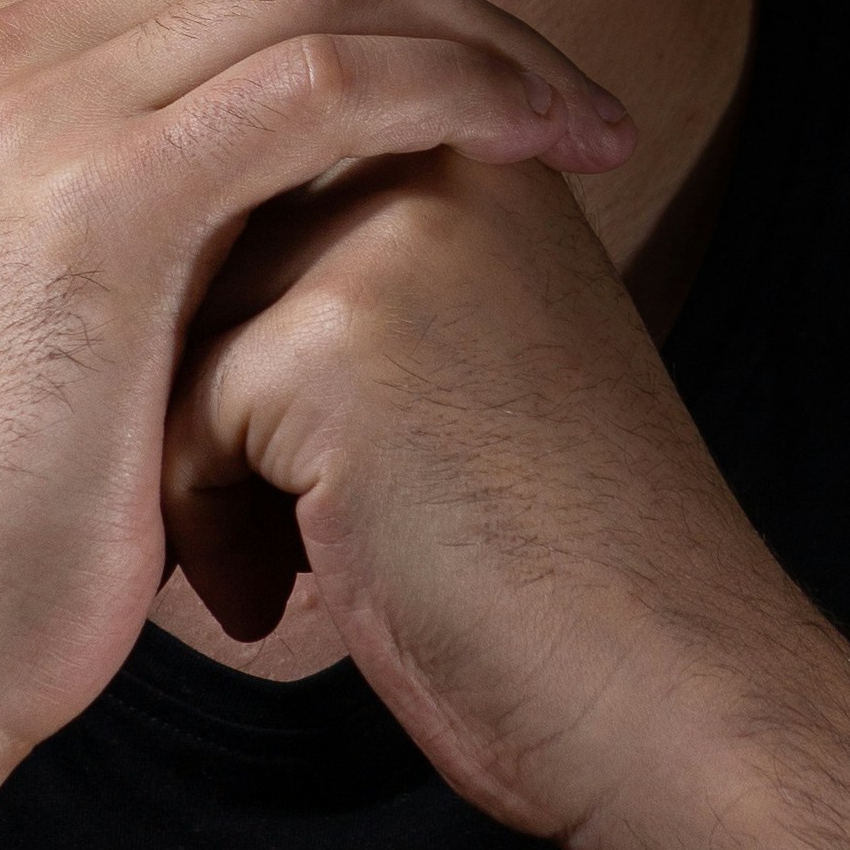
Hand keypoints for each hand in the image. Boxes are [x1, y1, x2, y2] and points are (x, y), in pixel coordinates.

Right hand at [0, 0, 634, 765]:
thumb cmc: (4, 514)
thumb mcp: (68, 305)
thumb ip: (150, 199)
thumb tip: (293, 165)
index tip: (474, 59)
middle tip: (552, 86)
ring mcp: (39, 108)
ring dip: (479, 34)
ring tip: (581, 121)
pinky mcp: (105, 197)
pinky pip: (328, 78)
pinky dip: (458, 90)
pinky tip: (542, 146)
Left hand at [163, 147, 775, 847]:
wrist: (671, 690)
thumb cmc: (570, 562)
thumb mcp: (492, 356)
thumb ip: (376, 273)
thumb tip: (192, 271)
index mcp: (490, 159)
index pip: (277, 197)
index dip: (273, 352)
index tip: (356, 466)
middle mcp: (442, 165)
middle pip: (213, 261)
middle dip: (225, 402)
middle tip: (306, 527)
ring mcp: (388, 243)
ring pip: (178, 335)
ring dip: (205, 468)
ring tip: (296, 561)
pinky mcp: (332, 341)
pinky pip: (179, 421)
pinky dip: (206, 530)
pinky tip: (282, 599)